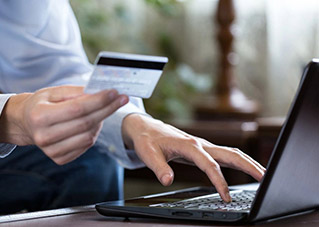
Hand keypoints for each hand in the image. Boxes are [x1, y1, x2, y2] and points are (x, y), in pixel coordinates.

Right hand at [0, 86, 128, 164]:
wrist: (25, 123)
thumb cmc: (41, 104)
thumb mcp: (53, 92)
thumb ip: (76, 92)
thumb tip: (101, 92)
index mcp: (40, 116)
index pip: (78, 109)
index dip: (99, 100)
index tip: (115, 92)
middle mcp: (44, 136)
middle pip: (86, 123)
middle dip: (107, 109)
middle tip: (122, 99)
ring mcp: (51, 151)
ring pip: (89, 137)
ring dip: (101, 122)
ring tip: (102, 110)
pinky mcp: (59, 159)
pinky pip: (86, 146)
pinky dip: (94, 133)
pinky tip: (92, 123)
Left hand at [122, 114, 265, 201]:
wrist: (146, 128)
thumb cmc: (147, 140)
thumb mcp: (148, 154)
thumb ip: (158, 167)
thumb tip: (168, 180)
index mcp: (189, 146)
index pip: (210, 165)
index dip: (219, 181)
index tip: (226, 197)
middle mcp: (200, 144)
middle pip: (231, 153)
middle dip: (249, 165)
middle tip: (265, 178)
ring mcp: (203, 145)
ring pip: (232, 152)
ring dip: (248, 162)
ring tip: (264, 174)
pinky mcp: (203, 148)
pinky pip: (226, 154)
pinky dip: (239, 161)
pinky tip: (245, 168)